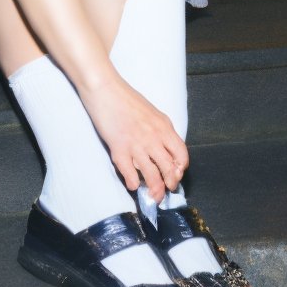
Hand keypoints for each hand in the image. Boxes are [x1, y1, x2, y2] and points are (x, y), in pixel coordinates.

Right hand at [83, 74, 187, 200]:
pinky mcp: (119, 149)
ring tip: (154, 196)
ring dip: (155, 190)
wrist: (105, 90)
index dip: (180, 168)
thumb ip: (161, 130)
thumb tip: (165, 149)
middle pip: (169, 169)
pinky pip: (130, 174)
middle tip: (167, 190)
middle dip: (170, 184)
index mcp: (164, 127)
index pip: (181, 154)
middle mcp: (153, 137)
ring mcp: (136, 145)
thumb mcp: (152, 112)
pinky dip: (133, 183)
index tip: (176, 174)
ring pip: (152, 176)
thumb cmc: (127, 99)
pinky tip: (133, 184)